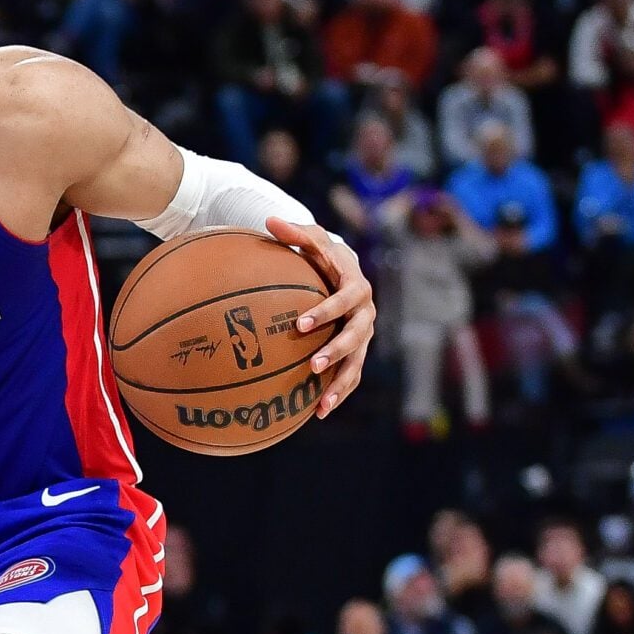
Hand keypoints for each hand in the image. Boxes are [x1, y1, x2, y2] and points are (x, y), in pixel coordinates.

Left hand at [271, 218, 373, 417]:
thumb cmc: (321, 255)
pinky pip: (350, 376)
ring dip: (341, 383)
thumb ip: (293, 233)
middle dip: (337, 350)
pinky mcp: (356, 352)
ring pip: (357, 362)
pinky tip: (316, 413)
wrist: (341, 270)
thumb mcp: (310, 240)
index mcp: (356, 286)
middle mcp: (365, 312)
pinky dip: (337, 393)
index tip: (301, 324)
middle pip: (357, 335)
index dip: (327, 311)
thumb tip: (268, 221)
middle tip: (313, 364)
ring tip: (321, 404)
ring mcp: (363, 334)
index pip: (345, 298)